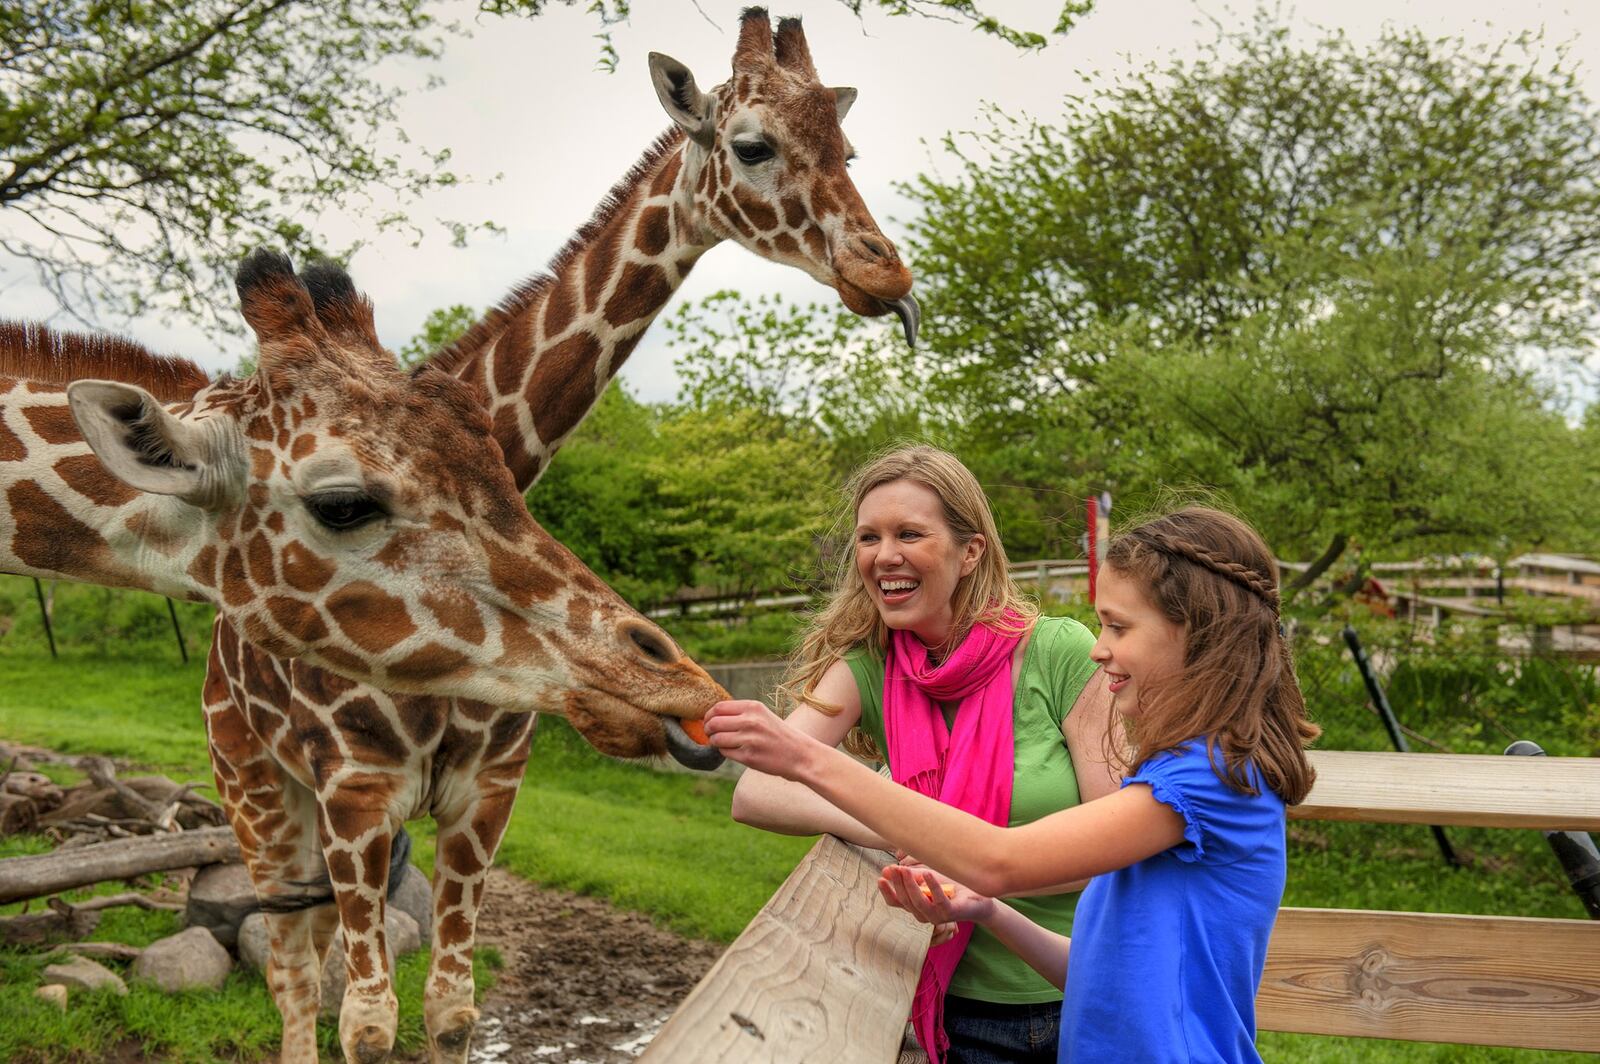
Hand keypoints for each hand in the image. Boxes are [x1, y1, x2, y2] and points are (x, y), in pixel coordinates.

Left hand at [704, 699, 810, 779]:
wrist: (800, 754)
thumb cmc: (779, 735)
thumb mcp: (763, 715)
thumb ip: (741, 713)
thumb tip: (713, 716)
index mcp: (753, 707)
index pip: (718, 707)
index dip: (708, 715)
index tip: (708, 721)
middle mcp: (750, 721)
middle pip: (714, 723)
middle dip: (708, 729)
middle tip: (710, 734)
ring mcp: (749, 739)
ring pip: (717, 739)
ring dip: (715, 742)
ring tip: (723, 744)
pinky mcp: (749, 757)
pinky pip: (725, 752)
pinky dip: (725, 752)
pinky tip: (735, 752)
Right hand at [877, 864, 994, 929]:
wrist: (978, 896)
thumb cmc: (951, 886)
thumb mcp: (927, 877)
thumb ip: (910, 876)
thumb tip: (885, 870)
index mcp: (916, 906)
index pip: (896, 902)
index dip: (887, 891)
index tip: (881, 877)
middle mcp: (924, 914)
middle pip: (905, 901)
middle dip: (898, 884)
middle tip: (894, 868)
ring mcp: (937, 916)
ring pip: (918, 903)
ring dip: (911, 886)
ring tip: (905, 870)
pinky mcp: (951, 913)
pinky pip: (939, 901)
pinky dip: (932, 887)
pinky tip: (928, 874)